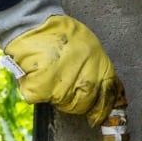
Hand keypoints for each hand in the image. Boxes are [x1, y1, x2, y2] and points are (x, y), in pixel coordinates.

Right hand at [2, 14, 123, 125]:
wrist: (33, 24)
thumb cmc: (59, 32)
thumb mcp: (88, 45)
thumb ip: (95, 67)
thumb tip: (100, 88)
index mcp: (99, 66)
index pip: (107, 95)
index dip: (103, 108)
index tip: (98, 116)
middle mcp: (85, 79)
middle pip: (83, 105)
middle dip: (75, 102)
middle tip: (63, 86)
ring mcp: (64, 87)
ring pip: (61, 103)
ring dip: (54, 94)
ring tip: (48, 72)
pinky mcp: (42, 90)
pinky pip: (39, 97)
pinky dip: (34, 88)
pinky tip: (35, 73)